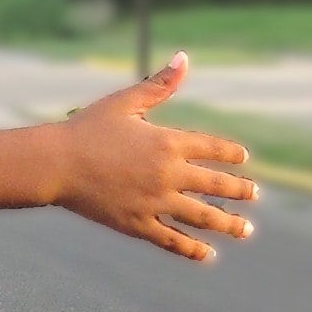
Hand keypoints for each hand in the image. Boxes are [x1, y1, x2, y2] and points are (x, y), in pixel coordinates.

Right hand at [51, 55, 257, 261]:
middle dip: (239, 190)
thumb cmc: (87, 129)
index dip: (230, 154)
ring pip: (202, 216)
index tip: (243, 159)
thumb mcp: (126, 101)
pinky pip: (172, 240)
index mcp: (168, 142)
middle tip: (255, 194)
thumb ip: (159, 85)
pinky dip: (192, 249)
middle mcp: (168, 174)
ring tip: (246, 229)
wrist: (57, 164)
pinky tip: (208, 254)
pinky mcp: (138, 224)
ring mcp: (155, 202)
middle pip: (215, 185)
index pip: (212, 148)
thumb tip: (184, 58)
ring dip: (228, 224)